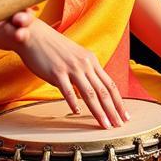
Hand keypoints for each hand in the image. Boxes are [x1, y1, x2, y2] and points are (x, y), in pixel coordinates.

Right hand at [14, 22, 128, 128]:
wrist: (35, 35)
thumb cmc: (53, 48)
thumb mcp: (75, 57)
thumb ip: (85, 72)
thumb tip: (91, 91)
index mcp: (91, 61)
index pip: (110, 84)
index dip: (118, 101)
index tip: (124, 115)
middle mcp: (84, 64)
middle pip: (103, 91)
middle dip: (113, 110)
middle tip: (120, 125)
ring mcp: (71, 68)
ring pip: (89, 93)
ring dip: (99, 111)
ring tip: (105, 124)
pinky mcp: (56, 72)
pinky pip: (67, 90)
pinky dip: (73, 103)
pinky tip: (77, 113)